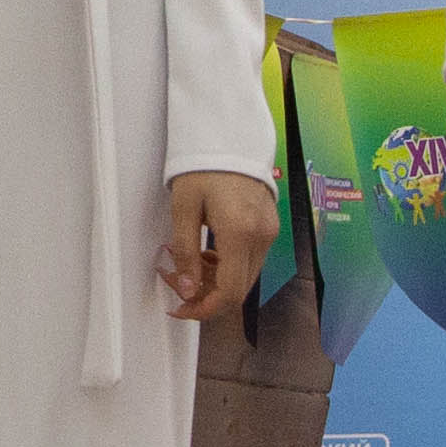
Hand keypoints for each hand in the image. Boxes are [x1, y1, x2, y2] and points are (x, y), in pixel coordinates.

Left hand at [159, 165, 282, 321]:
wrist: (229, 137)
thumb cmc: (203, 166)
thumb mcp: (183, 208)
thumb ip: (185, 251)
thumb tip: (188, 289)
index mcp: (240, 233)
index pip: (229, 292)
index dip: (205, 309)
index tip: (182, 309)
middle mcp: (261, 236)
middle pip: (239, 290)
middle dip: (206, 296)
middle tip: (176, 283)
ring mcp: (269, 231)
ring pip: (245, 277)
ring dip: (216, 281)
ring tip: (185, 265)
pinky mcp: (269, 226)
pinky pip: (251, 260)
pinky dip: (228, 266)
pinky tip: (206, 254)